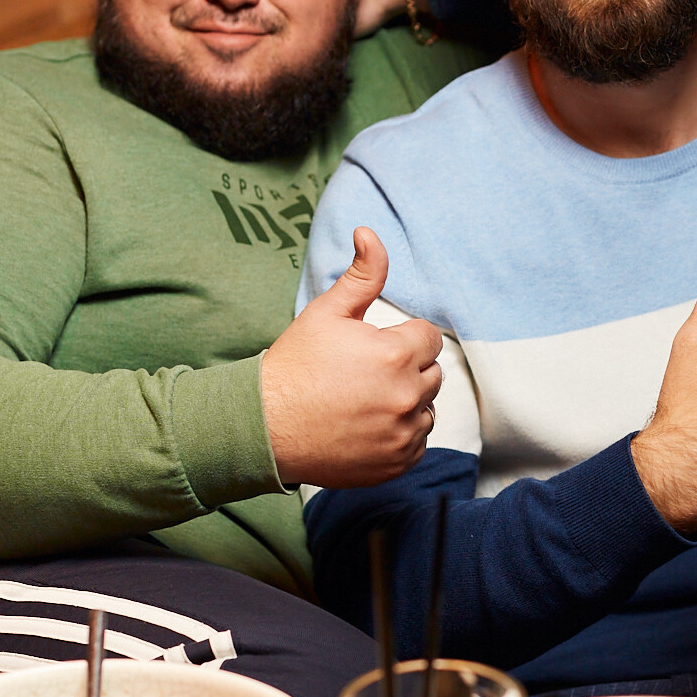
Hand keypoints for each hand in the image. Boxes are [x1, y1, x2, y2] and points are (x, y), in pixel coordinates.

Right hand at [261, 227, 443, 485]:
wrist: (264, 427)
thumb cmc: (295, 365)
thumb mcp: (327, 312)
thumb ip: (362, 273)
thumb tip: (369, 233)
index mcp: (397, 354)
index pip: (428, 338)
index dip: (401, 339)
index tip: (372, 347)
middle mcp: (406, 396)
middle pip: (431, 373)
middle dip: (406, 368)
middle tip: (364, 374)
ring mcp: (403, 434)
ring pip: (427, 408)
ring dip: (407, 401)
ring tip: (364, 400)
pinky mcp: (396, 464)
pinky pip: (418, 442)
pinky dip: (401, 434)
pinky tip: (368, 425)